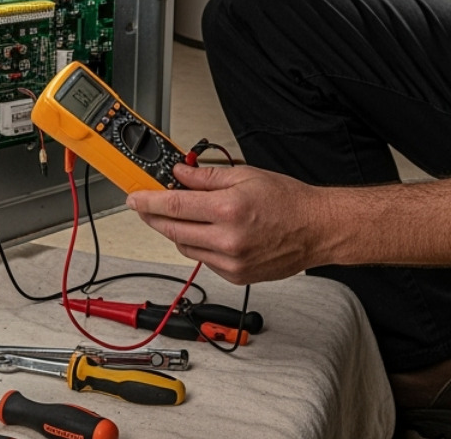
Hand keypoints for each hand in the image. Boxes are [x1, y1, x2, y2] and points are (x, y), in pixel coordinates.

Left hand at [125, 163, 328, 284]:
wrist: (316, 229)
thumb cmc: (288, 201)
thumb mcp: (245, 176)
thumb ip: (207, 177)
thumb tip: (180, 174)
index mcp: (229, 210)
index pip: (174, 206)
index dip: (148, 201)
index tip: (134, 197)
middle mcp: (228, 239)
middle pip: (172, 230)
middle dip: (154, 217)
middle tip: (146, 205)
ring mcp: (231, 262)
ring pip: (184, 247)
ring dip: (175, 231)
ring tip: (182, 215)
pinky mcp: (236, 276)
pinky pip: (203, 260)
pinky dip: (197, 245)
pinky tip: (206, 232)